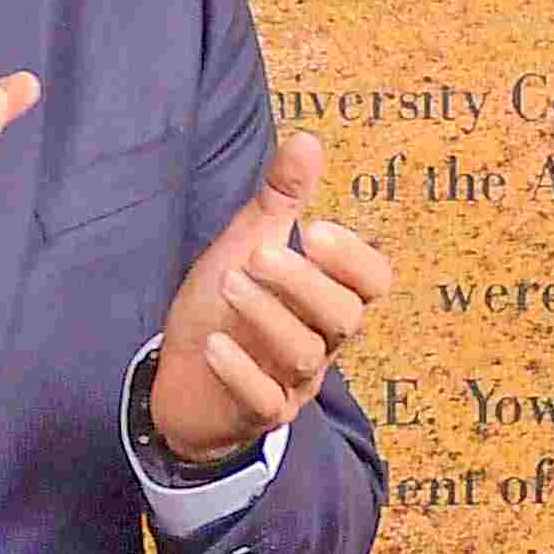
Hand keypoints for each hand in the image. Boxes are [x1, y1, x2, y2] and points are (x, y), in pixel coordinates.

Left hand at [148, 130, 394, 466]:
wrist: (180, 380)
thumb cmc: (223, 309)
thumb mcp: (248, 247)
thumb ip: (281, 201)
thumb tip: (308, 139)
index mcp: (327, 297)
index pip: (373, 282)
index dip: (355, 259)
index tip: (316, 230)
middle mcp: (321, 340)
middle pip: (344, 318)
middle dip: (304, 283)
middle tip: (258, 255)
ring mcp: (293, 382)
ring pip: (305, 356)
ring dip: (267, 317)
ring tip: (227, 284)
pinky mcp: (259, 414)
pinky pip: (265, 401)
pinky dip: (242, 372)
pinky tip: (215, 346)